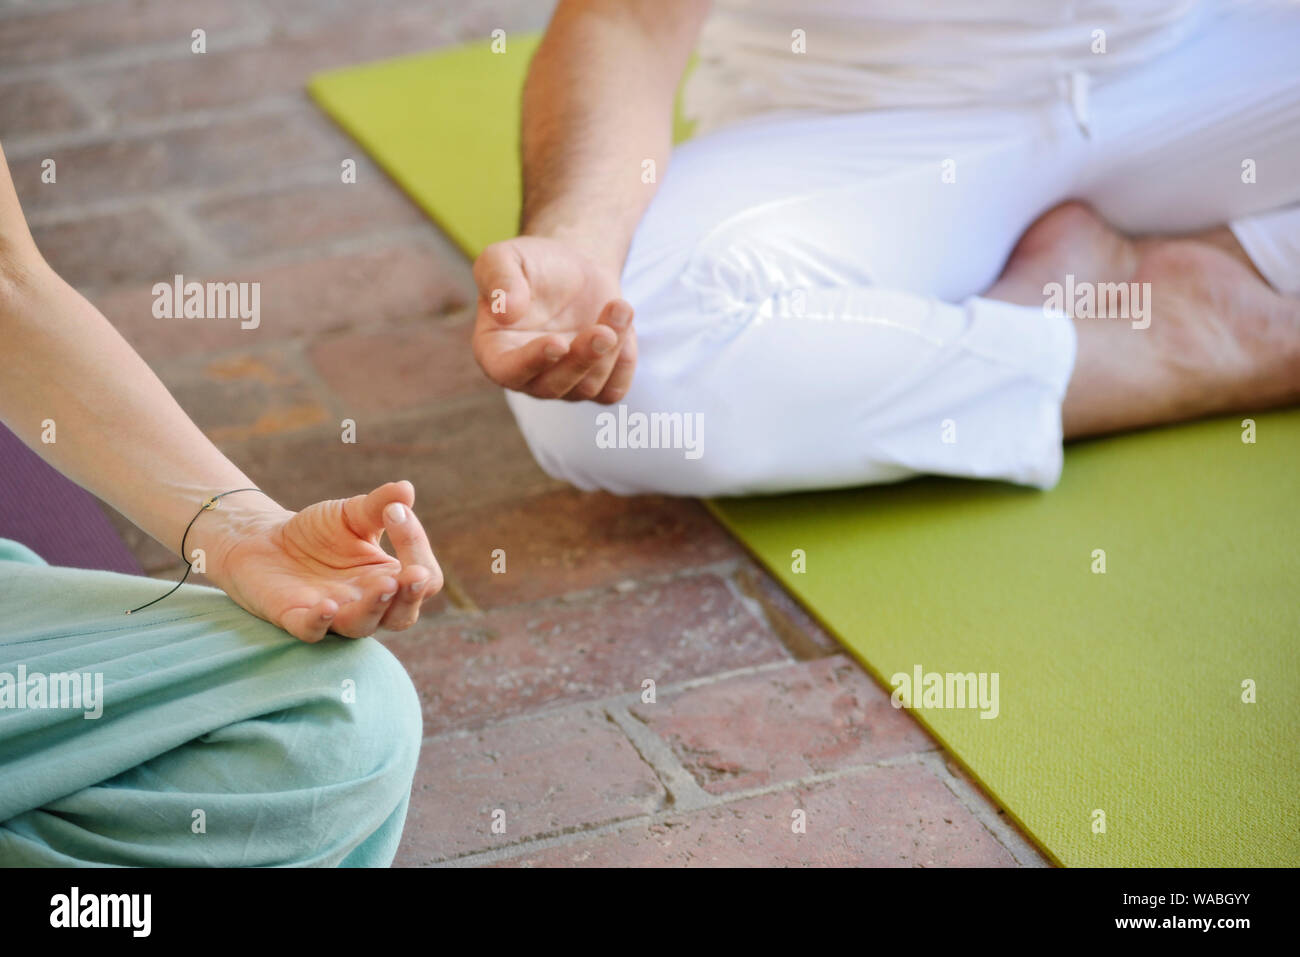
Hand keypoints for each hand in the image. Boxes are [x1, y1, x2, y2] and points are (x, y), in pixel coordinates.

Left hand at [195, 481, 442, 642]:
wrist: (265, 541)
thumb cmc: (318, 532)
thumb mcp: (351, 513)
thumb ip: (379, 504)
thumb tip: (406, 489)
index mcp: (390, 577)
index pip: (422, 576)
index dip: (417, 547)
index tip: (396, 512)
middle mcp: (368, 602)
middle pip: (403, 615)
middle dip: (410, 596)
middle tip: (412, 575)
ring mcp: (334, 614)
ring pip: (362, 626)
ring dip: (374, 608)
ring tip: (383, 585)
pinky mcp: (295, 618)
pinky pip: (311, 631)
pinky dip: (319, 622)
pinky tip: (327, 607)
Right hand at [471, 234, 636, 401]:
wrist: (573, 268)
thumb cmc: (533, 264)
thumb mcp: (504, 257)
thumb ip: (498, 279)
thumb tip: (505, 311)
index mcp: (495, 351)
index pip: (508, 372)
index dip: (532, 362)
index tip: (557, 342)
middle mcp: (527, 375)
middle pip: (553, 386)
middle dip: (581, 359)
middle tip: (603, 332)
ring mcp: (563, 383)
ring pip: (588, 386)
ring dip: (610, 350)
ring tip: (619, 307)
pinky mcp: (595, 381)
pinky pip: (613, 390)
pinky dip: (624, 363)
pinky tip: (624, 326)